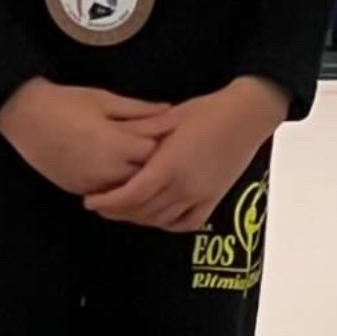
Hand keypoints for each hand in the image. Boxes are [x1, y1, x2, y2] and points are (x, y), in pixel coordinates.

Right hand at [0, 81, 174, 198]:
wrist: (24, 117)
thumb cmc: (66, 103)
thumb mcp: (105, 100)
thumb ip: (139, 110)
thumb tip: (169, 110)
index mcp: (116, 145)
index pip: (155, 151)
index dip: (164, 142)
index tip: (173, 132)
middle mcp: (107, 170)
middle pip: (145, 174)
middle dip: (156, 163)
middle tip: (166, 150)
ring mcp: (92, 184)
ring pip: (128, 189)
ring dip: (138, 178)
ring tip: (147, 162)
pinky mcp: (78, 189)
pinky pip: (108, 194)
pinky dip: (119, 185)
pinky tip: (124, 173)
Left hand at [95, 76, 289, 229]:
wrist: (246, 115)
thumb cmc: (207, 111)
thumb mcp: (168, 118)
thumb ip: (141, 134)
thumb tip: (114, 141)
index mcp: (169, 166)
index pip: (129, 195)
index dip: (107, 202)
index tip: (90, 201)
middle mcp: (183, 187)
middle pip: (141, 212)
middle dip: (116, 212)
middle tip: (101, 206)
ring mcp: (200, 195)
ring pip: (160, 220)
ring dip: (139, 218)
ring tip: (124, 209)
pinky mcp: (214, 199)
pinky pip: (187, 223)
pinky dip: (168, 224)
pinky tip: (158, 217)